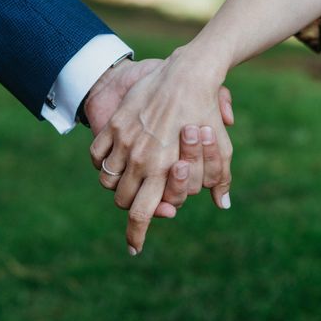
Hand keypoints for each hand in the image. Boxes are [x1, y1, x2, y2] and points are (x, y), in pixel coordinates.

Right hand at [90, 48, 232, 253]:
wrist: (187, 73)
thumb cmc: (206, 111)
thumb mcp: (220, 146)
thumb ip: (218, 177)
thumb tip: (223, 204)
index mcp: (163, 169)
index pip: (141, 214)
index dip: (135, 235)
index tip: (134, 247)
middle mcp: (140, 160)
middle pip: (122, 200)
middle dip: (129, 206)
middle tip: (136, 202)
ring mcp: (124, 142)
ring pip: (107, 180)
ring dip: (116, 186)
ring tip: (126, 181)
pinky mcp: (114, 125)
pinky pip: (96, 155)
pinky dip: (101, 163)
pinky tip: (112, 161)